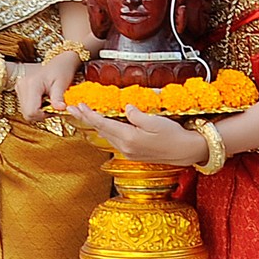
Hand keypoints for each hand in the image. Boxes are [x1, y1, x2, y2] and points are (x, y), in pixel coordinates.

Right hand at [21, 50, 81, 119]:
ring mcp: (19, 87)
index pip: (31, 111)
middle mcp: (22, 85)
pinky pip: (25, 106)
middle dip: (41, 115)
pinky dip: (35, 107)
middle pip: (27, 113)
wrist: (59, 62)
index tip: (54, 110)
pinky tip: (44, 101)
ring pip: (25, 111)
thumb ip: (59, 97)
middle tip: (53, 107)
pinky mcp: (20, 89)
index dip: (43, 115)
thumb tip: (60, 109)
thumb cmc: (62, 70)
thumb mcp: (62, 84)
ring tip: (50, 103)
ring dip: (38, 112)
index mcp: (32, 84)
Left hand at [67, 105, 211, 165]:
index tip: (78, 105)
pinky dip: (106, 130)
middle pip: (100, 130)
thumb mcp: (156, 120)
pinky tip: (103, 124)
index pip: (103, 124)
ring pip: (106, 136)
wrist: (186, 151)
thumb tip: (126, 108)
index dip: (89, 114)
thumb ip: (137, 115)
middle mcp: (125, 147)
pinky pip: (114, 140)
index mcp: (129, 138)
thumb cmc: (173, 134)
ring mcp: (128, 152)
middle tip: (72, 108)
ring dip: (94, 124)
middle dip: (86, 118)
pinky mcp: (132, 154)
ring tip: (84, 114)